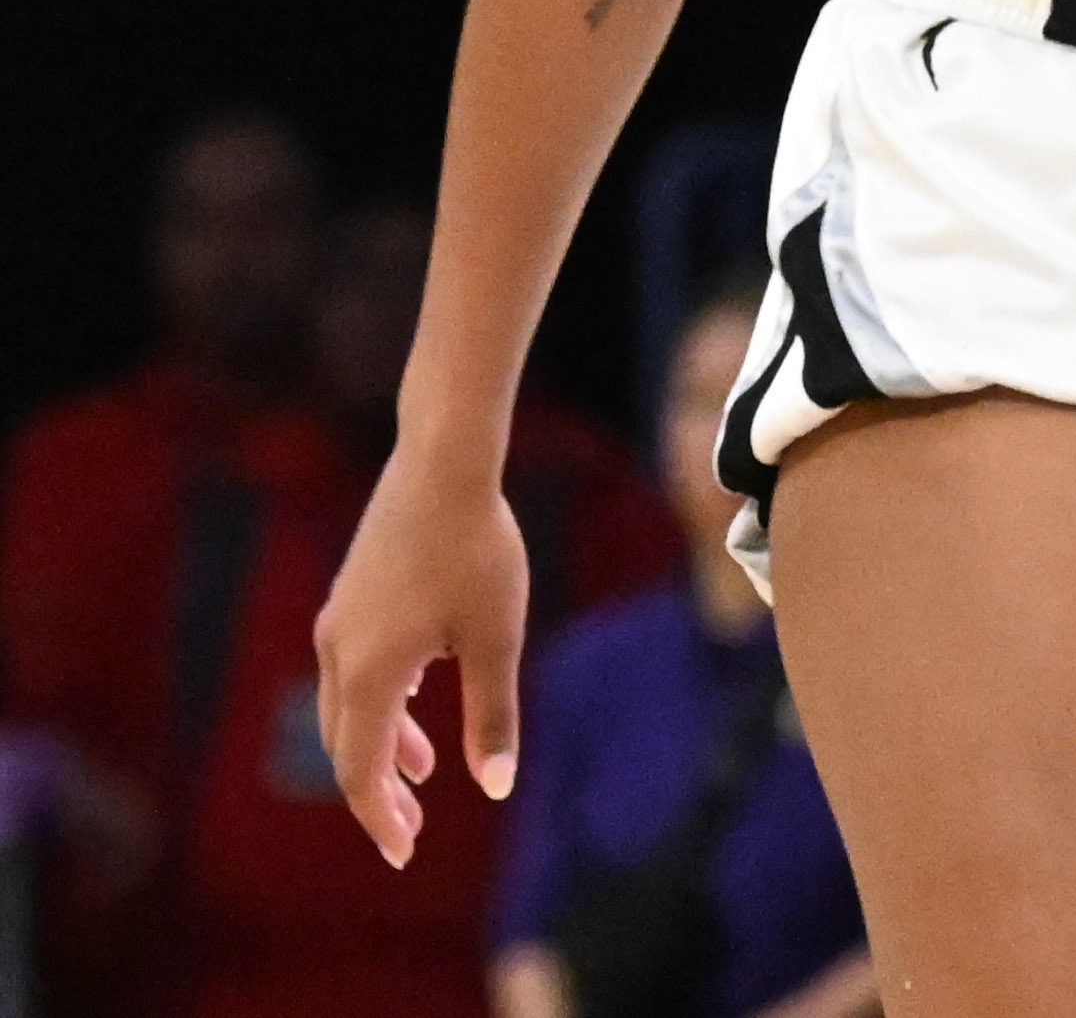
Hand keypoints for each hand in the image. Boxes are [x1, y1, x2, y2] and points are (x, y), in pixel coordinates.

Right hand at [315, 444, 528, 864]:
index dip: (381, 821)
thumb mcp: (495, 637)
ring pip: (349, 705)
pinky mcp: (351, 591)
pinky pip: (354, 667)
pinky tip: (417, 694)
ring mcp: (339, 618)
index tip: (405, 855)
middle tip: (412, 829)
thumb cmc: (477, 549)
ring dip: (382, 744)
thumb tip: (496, 788)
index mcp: (369, 675)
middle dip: (378, 792)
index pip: (362, 774)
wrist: (444, 462)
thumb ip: (493, 715)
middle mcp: (338, 652)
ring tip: (423, 768)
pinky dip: (381, 699)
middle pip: (347, 746)